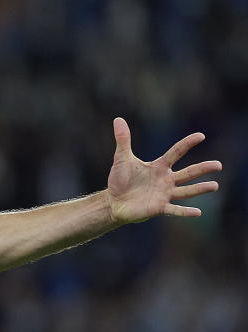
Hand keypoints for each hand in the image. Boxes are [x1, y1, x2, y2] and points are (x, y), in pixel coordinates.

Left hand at [106, 117, 220, 223]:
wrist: (114, 202)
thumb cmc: (120, 181)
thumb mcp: (122, 159)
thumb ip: (123, 140)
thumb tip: (118, 119)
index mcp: (159, 167)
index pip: (176, 152)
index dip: (187, 144)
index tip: (200, 136)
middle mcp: (166, 180)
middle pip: (188, 173)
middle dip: (203, 168)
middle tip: (219, 165)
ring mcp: (164, 194)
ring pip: (186, 191)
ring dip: (200, 189)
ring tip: (215, 185)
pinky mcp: (159, 208)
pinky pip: (174, 209)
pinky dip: (185, 211)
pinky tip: (197, 212)